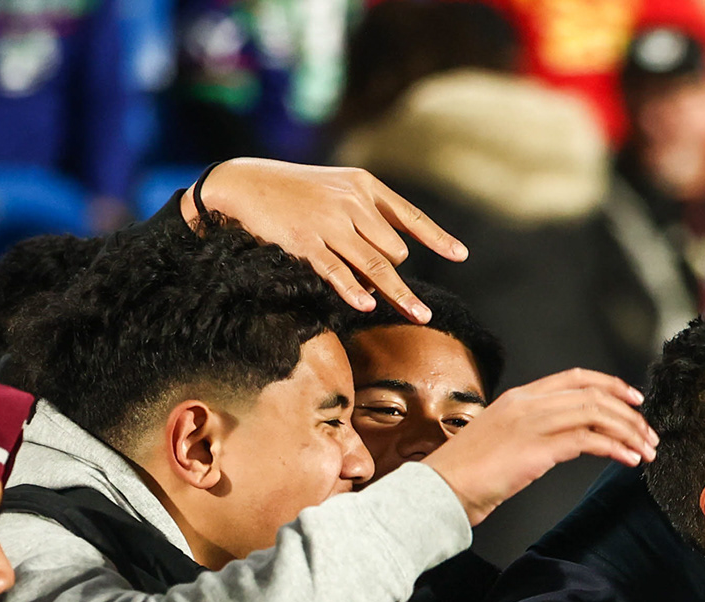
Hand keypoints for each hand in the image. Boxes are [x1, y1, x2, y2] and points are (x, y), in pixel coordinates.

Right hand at [182, 160, 467, 320]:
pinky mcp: (305, 242)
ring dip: (399, 294)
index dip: (437, 238)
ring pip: (377, 265)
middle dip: (394, 272)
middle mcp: (352, 202)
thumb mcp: (337, 188)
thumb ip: (368, 215)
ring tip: (420, 316)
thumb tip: (395, 259)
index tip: (460, 255)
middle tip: (384, 289)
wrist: (244, 183)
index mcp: (364, 186)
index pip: (410, 216)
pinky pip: (338, 272)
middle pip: (395, 250)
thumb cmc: (295, 192)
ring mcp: (329, 222)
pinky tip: (367, 305)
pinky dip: (353, 290)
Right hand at [424, 369, 658, 524]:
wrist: (439, 490)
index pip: (575, 378)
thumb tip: (566, 439)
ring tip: (646, 450)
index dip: (611, 385)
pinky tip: (629, 460)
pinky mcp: (536, 449)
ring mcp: (531, 424)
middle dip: (629, 414)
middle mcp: (528, 404)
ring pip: (596, 414)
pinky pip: (589, 440)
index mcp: (519, 397)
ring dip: (629, 432)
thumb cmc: (466, 474)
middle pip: (593, 395)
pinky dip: (616, 448)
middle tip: (649, 434)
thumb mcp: (501, 440)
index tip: (634, 400)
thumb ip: (532, 432)